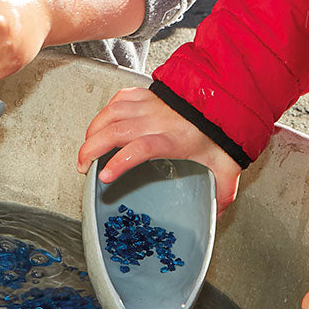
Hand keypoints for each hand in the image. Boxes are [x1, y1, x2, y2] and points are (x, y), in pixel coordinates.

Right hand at [77, 86, 241, 212]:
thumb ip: (223, 193)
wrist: (222, 93)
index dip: (119, 162)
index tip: (103, 176)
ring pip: (111, 113)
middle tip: (82, 167)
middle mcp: (157, 120)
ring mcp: (149, 105)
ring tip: (85, 149)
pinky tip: (102, 123)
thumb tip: (217, 216)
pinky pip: (118, 98)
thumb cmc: (220, 129)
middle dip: (90, 148)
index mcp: (173, 139)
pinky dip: (105, 111)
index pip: (141, 148)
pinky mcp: (146, 94)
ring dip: (92, 131)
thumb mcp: (226, 165)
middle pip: (115, 131)